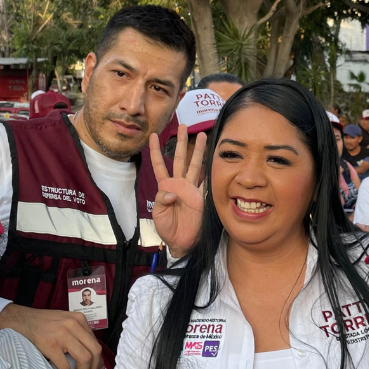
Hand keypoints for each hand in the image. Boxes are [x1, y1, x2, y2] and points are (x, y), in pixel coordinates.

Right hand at [0, 304, 103, 368]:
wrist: (21, 320)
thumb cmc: (44, 323)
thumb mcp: (65, 321)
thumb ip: (78, 332)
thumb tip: (91, 353)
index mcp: (79, 319)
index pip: (96, 342)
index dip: (99, 359)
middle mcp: (73, 325)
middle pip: (95, 351)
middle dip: (94, 367)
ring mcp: (62, 335)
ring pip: (84, 358)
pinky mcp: (51, 345)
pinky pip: (65, 366)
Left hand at [148, 123, 205, 255]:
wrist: (182, 242)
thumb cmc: (168, 229)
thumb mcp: (158, 214)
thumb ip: (161, 200)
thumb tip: (171, 191)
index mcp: (166, 187)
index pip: (160, 164)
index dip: (156, 150)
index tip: (154, 136)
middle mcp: (179, 184)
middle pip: (180, 159)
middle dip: (181, 142)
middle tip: (184, 126)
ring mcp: (192, 189)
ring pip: (195, 165)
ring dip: (198, 150)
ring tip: (202, 135)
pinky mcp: (202, 196)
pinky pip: (207, 181)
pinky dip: (211, 170)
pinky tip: (214, 158)